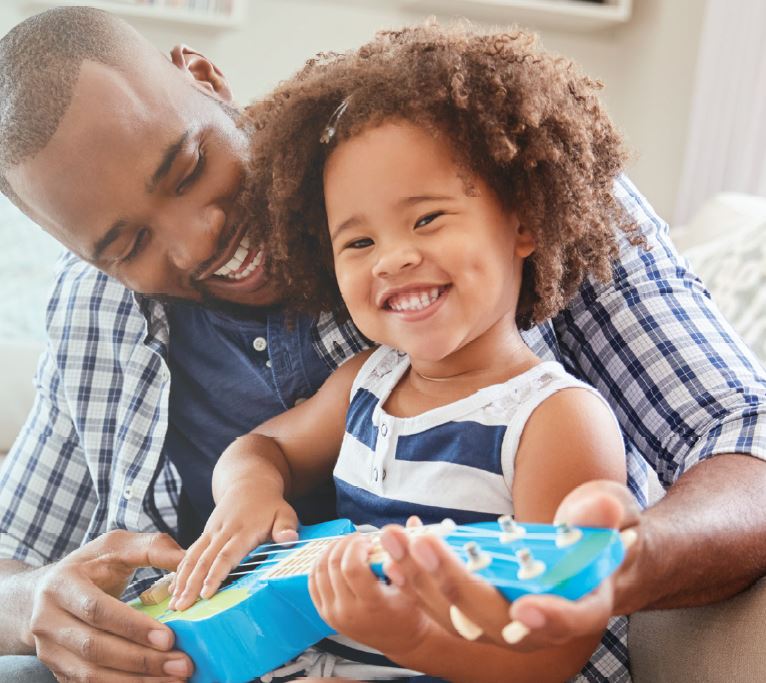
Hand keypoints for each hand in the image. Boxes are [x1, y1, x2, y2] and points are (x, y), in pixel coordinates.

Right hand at [28, 529, 191, 681]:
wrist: (45, 592)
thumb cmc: (90, 566)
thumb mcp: (117, 546)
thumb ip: (153, 548)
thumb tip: (188, 561)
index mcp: (61, 585)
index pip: (97, 610)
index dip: (132, 626)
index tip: (169, 638)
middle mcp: (48, 621)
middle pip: (95, 648)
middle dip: (141, 661)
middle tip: (182, 665)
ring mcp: (50, 651)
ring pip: (90, 676)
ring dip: (135, 682)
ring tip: (175, 680)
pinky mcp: (58, 671)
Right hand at [170, 494, 297, 609]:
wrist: (250, 483)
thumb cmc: (270, 505)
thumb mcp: (284, 513)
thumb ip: (286, 527)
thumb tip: (289, 539)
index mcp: (243, 530)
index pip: (226, 555)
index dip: (215, 575)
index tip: (205, 594)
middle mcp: (223, 531)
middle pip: (204, 560)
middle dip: (191, 585)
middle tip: (181, 608)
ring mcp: (211, 531)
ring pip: (193, 557)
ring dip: (182, 581)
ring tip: (173, 604)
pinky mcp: (205, 533)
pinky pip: (190, 552)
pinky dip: (180, 570)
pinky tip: (173, 589)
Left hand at [308, 533, 431, 658]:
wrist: (400, 639)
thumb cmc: (409, 611)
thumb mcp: (414, 585)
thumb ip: (409, 552)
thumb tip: (411, 522)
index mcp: (371, 605)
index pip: (352, 568)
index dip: (357, 546)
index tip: (368, 540)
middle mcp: (348, 612)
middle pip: (333, 566)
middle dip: (345, 544)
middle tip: (358, 539)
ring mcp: (333, 615)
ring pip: (319, 572)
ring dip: (331, 551)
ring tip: (347, 545)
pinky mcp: (325, 615)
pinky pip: (312, 583)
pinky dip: (319, 564)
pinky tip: (334, 556)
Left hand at [380, 480, 640, 651]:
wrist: (585, 555)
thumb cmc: (601, 535)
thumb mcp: (611, 515)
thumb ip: (601, 515)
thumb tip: (600, 510)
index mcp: (583, 604)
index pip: (572, 619)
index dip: (552, 617)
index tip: (527, 608)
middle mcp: (539, 623)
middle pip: (495, 618)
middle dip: (455, 583)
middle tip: (424, 546)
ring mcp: (502, 620)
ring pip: (458, 616)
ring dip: (421, 580)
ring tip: (394, 541)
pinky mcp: (476, 608)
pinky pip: (442, 606)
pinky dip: (416, 582)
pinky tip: (393, 556)